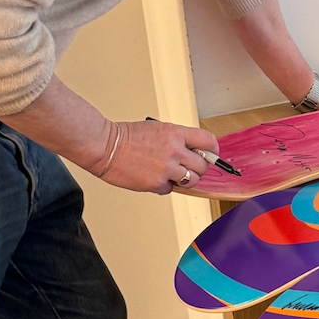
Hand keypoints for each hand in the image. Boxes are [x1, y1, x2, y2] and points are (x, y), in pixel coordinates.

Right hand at [95, 119, 220, 193]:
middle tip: (189, 168)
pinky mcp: (156, 183)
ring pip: (192, 181)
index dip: (213, 151)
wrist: (105, 146)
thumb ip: (177, 139)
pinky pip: (170, 189)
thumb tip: (193, 151)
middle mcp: (175, 150)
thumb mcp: (158, 129)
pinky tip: (153, 178)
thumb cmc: (127, 136)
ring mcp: (166, 168)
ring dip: (185, 180)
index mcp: (176, 133)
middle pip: (203, 166)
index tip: (211, 155)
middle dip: (199, 169)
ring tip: (172, 175)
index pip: (209, 142)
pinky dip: (164, 187)